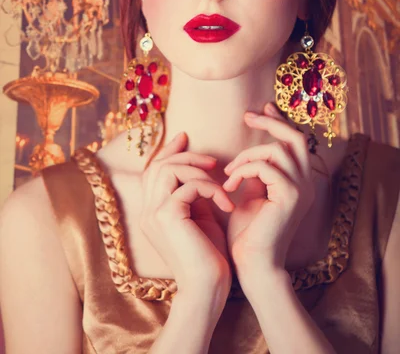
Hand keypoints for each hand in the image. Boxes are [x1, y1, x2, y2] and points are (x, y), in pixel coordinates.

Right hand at [140, 132, 234, 294]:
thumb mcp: (200, 217)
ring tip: (220, 182)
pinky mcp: (167, 216)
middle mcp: (147, 211)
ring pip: (168, 169)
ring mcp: (153, 213)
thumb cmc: (209, 257)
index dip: (168, 151)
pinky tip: (225, 203)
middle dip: (185, 156)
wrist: (208, 289)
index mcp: (152, 212)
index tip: (185, 138)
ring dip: (198, 170)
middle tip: (212, 160)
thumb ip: (194, 193)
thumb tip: (201, 169)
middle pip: (157, 166)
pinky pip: (188, 185)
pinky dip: (210, 188)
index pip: (152, 171)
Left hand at [222, 103, 314, 278]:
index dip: (279, 121)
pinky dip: (244, 169)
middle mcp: (307, 184)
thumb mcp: (251, 193)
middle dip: (271, 122)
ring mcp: (302, 189)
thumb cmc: (248, 232)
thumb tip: (250, 150)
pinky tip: (230, 184)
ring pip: (278, 150)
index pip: (296, 142)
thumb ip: (256, 171)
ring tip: (229, 172)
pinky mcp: (290, 196)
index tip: (261, 109)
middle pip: (296, 137)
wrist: (252, 264)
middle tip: (248, 116)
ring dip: (247, 155)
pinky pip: (266, 166)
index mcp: (299, 182)